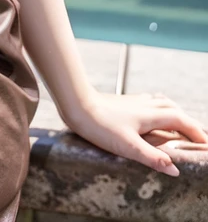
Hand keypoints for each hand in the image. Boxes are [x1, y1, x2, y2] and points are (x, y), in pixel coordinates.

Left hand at [64, 90, 207, 176]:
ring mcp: (134, 102)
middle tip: (198, 136)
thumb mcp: (128, 146)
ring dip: (175, 113)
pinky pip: (149, 103)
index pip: (180, 120)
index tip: (206, 143)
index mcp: (150, 115)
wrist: (76, 103)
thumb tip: (174, 169)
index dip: (195, 131)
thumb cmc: (100, 125)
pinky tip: (152, 114)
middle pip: (174, 110)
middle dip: (188, 122)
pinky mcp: (125, 102)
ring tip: (181, 124)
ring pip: (162, 104)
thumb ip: (152, 157)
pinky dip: (159, 109)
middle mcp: (145, 105)